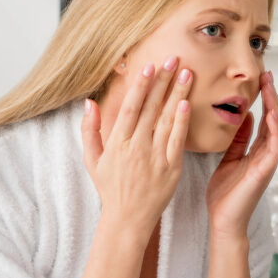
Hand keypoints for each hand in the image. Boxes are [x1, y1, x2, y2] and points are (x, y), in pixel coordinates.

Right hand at [81, 56, 192, 236]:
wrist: (128, 219)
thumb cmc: (110, 188)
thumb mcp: (92, 160)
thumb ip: (89, 130)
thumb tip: (89, 102)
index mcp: (117, 143)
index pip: (130, 108)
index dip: (141, 86)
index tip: (149, 66)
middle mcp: (136, 148)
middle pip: (151, 108)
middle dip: (163, 81)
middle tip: (174, 58)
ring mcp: (155, 158)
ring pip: (167, 120)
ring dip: (177, 94)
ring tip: (187, 73)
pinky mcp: (171, 169)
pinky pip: (177, 141)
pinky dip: (182, 122)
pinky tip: (187, 104)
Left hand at [206, 71, 277, 239]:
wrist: (223, 221)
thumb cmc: (224, 195)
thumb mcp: (228, 159)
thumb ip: (238, 139)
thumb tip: (244, 116)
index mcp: (257, 151)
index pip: (266, 119)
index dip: (266, 98)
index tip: (262, 78)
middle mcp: (266, 155)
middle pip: (276, 119)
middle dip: (273, 97)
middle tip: (267, 75)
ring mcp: (268, 163)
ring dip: (276, 107)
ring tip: (270, 88)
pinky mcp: (265, 172)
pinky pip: (275, 147)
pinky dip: (276, 129)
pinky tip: (271, 114)